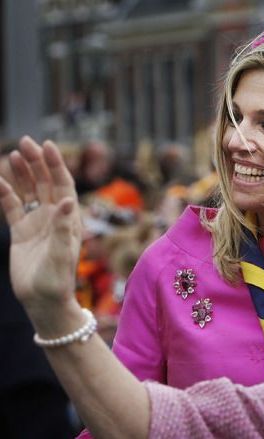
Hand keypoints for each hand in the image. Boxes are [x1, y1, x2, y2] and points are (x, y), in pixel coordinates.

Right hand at [0, 136, 81, 310]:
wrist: (43, 300)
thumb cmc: (57, 279)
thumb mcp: (61, 253)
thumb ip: (62, 227)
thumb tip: (65, 201)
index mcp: (69, 218)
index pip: (63, 185)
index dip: (56, 165)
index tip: (47, 146)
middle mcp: (54, 217)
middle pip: (46, 183)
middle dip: (38, 162)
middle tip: (26, 142)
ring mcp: (37, 223)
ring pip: (29, 191)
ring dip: (24, 173)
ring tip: (15, 153)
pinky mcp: (21, 232)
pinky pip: (12, 207)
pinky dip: (5, 193)